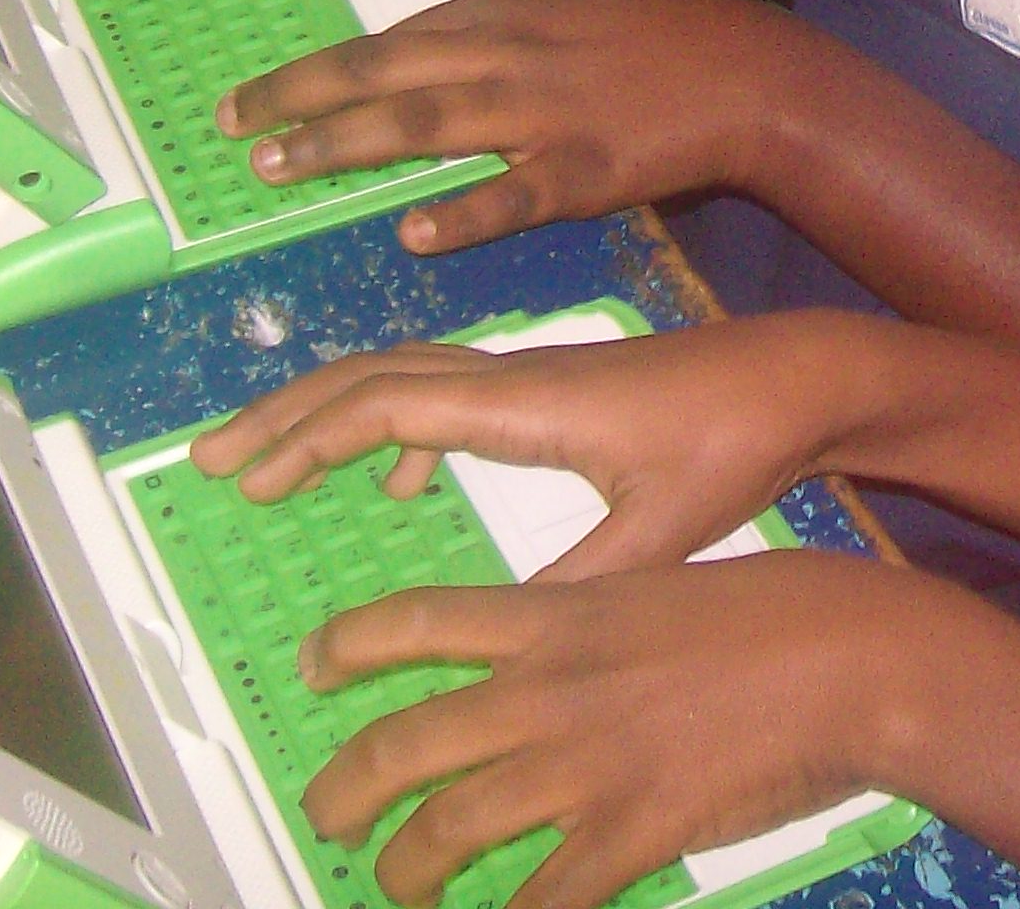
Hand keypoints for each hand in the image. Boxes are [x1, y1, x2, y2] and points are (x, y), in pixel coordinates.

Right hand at [192, 314, 843, 581]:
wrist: (805, 377)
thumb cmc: (738, 443)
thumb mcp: (656, 529)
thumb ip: (574, 580)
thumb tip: (494, 642)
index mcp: (526, 404)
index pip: (387, 405)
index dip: (306, 437)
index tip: (242, 474)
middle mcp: (517, 377)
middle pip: (373, 378)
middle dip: (288, 415)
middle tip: (214, 459)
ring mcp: (537, 377)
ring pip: (408, 380)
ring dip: (333, 417)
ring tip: (272, 465)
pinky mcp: (560, 389)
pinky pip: (452, 397)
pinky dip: (401, 432)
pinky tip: (397, 485)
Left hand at [222, 0, 815, 250]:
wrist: (757, 77)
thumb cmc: (672, 30)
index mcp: (507, 9)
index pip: (391, 36)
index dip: (314, 69)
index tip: (247, 98)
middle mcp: (512, 52)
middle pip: (389, 72)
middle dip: (302, 99)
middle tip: (232, 132)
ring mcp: (548, 111)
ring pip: (429, 123)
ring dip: (348, 144)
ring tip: (278, 169)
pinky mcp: (587, 167)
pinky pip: (516, 193)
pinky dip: (465, 211)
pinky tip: (414, 232)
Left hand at [287, 550, 933, 908]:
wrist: (852, 654)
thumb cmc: (782, 611)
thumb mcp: (667, 586)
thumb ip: (602, 626)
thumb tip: (564, 657)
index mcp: (559, 618)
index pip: (417, 621)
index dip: (348, 645)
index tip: (313, 664)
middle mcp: (549, 687)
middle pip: (402, 743)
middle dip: (344, 789)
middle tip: (328, 815)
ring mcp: (584, 762)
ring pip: (445, 829)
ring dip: (405, 872)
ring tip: (394, 890)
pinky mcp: (630, 829)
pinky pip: (540, 900)